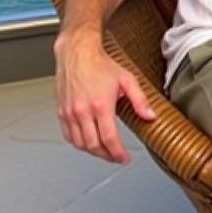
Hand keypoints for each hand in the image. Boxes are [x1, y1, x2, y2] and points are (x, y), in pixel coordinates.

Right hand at [55, 33, 154, 163]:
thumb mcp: (127, 79)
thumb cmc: (101, 64)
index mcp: (100, 105)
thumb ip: (140, 100)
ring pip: (79, 144)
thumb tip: (150, 116)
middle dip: (106, 155)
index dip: (118, 153)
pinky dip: (79, 143)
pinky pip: (68, 136)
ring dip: (93, 151)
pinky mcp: (61, 112)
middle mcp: (82, 111)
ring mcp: (69, 113)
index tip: (124, 159)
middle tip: (116, 157)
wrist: (77, 54)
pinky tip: (88, 142)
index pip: (109, 138)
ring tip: (105, 152)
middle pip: (93, 145)